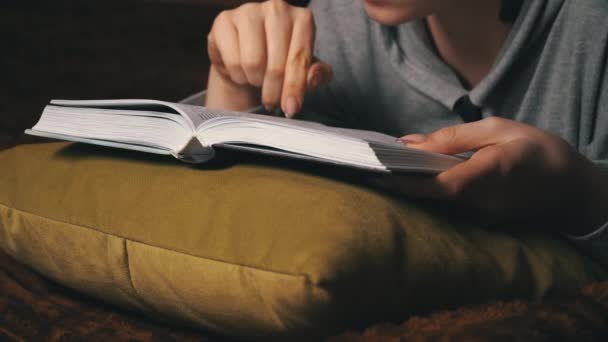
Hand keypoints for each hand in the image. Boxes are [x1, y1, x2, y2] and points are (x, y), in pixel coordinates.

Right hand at [205, 0, 332, 115]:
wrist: (246, 55)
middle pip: (276, 64)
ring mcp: (249, 11)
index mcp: (302, 19)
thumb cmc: (281, 61)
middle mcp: (277, 9)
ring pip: (252, 63)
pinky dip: (237, 74)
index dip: (294, 88)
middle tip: (272, 100)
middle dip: (273, 90)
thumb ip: (318, 75)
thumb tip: (313, 78)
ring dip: (254, 80)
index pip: (299, 59)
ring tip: (257, 78)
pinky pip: (232, 60)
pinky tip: (241, 69)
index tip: (291, 109)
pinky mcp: (224, 20)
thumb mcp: (305, 70)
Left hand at [382, 117, 607, 234]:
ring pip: (434, 203)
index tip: (374, 173)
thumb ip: (453, 138)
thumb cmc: (538, 150)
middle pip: (428, 197)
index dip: (404, 182)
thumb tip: (411, 142)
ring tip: (381, 168)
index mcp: (488, 175)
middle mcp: (481, 204)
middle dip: (396, 184)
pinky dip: (427, 192)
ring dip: (409, 187)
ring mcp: (481, 218)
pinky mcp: (481, 222)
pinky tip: (413, 177)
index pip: (437, 185)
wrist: (572, 189)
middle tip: (365, 168)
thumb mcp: (498, 128)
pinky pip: (446, 206)